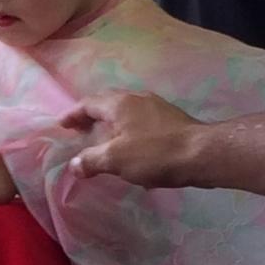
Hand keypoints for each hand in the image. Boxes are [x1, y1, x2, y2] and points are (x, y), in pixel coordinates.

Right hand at [62, 91, 203, 186]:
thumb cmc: (155, 153)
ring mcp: (157, 108)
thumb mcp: (116, 159)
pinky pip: (142, 123)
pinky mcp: (171, 120)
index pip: (88, 104)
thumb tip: (73, 165)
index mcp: (119, 104)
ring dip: (112, 125)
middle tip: (80, 130)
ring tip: (104, 141)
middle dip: (92, 116)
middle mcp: (137, 99)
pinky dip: (129, 132)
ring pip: (127, 113)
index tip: (62, 125)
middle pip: (107, 103)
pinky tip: (132, 150)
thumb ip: (91, 160)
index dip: (73, 114)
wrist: (202, 154)